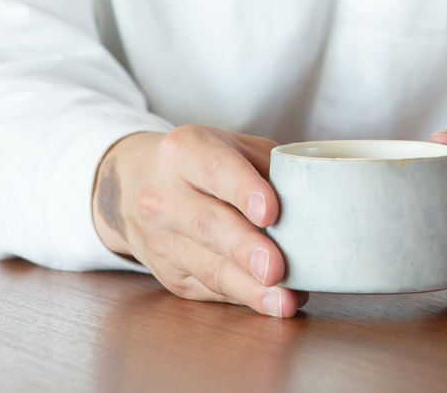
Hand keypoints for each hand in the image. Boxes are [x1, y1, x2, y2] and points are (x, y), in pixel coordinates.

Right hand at [91, 125, 303, 316]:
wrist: (134, 185)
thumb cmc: (202, 161)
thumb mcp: (231, 146)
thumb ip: (268, 167)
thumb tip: (312, 204)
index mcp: (185, 151)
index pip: (216, 169)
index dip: (244, 190)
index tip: (271, 212)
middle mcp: (164, 197)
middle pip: (208, 225)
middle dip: (246, 249)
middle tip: (277, 268)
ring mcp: (161, 240)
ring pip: (207, 266)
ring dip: (248, 287)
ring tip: (283, 299)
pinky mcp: (167, 274)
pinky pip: (208, 288)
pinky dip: (242, 296)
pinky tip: (269, 301)